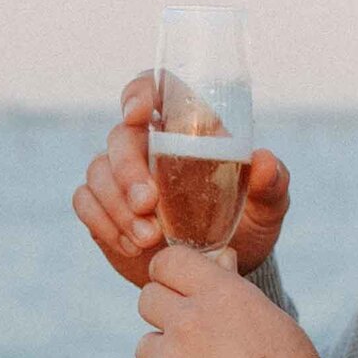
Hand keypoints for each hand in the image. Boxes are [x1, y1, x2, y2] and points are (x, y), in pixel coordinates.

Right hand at [72, 73, 291, 288]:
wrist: (220, 268)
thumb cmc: (246, 224)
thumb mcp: (268, 206)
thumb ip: (272, 183)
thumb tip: (263, 161)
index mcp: (185, 128)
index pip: (153, 88)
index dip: (139, 92)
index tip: (138, 114)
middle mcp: (147, 145)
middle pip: (119, 137)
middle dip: (127, 170)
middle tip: (149, 204)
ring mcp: (120, 177)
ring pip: (98, 172)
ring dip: (116, 205)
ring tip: (148, 238)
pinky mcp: (104, 208)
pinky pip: (86, 202)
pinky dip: (104, 223)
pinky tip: (132, 245)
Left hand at [117, 245, 348, 357]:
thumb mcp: (279, 329)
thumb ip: (237, 296)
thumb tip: (218, 263)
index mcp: (225, 297)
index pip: (169, 261)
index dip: (171, 276)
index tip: (178, 293)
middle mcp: (191, 323)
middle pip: (148, 300)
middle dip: (167, 318)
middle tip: (194, 346)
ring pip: (144, 347)